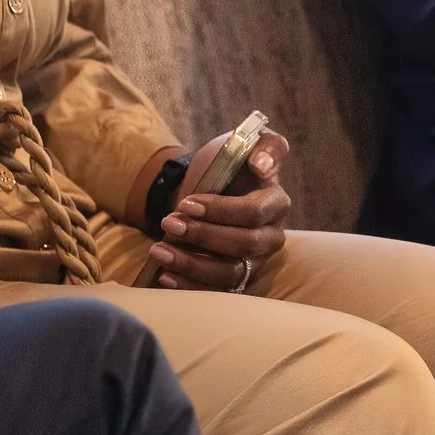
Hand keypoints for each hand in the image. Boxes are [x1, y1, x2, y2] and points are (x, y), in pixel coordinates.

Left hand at [151, 129, 291, 291]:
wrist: (204, 186)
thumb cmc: (226, 163)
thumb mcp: (243, 143)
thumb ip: (264, 146)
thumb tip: (261, 166)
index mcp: (275, 202)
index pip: (253, 212)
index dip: (220, 211)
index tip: (186, 203)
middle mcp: (271, 236)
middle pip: (244, 245)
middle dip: (203, 236)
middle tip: (168, 223)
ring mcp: (254, 262)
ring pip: (230, 272)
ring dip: (192, 264)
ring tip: (159, 251)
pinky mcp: (235, 280)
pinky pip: (217, 292)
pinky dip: (190, 286)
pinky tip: (165, 275)